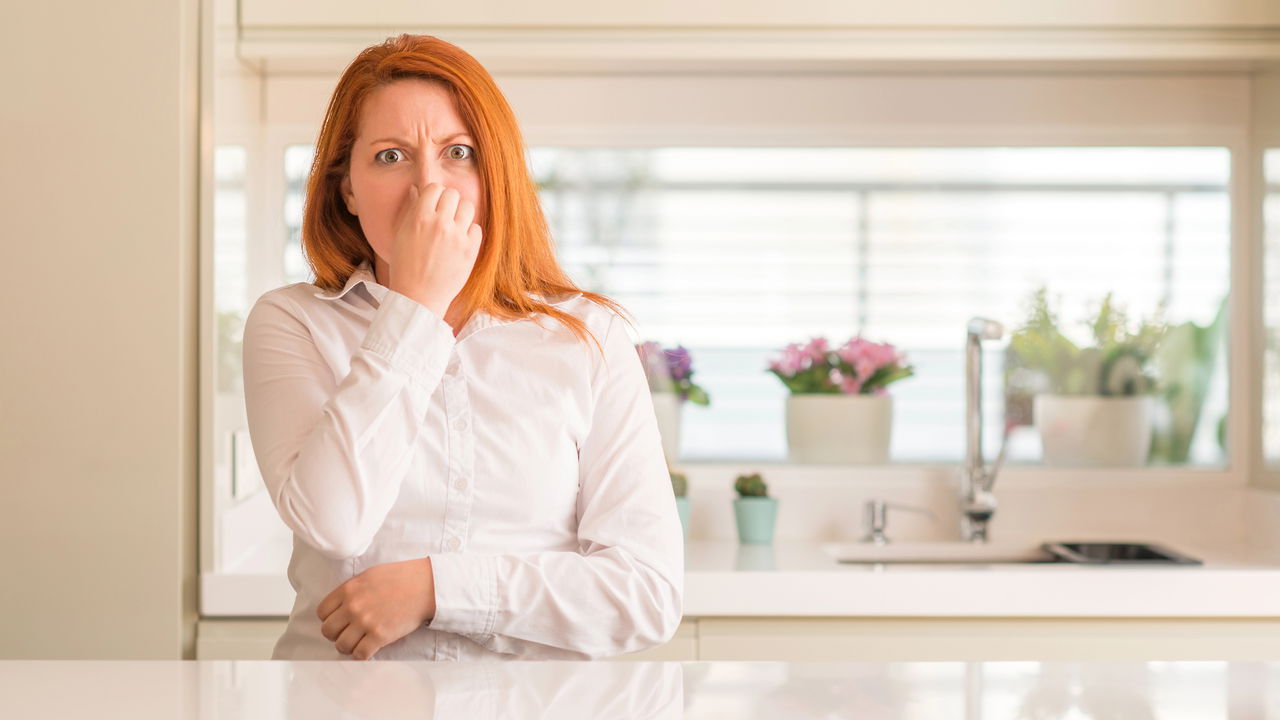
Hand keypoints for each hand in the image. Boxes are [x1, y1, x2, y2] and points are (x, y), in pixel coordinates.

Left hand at [318, 557, 436, 659]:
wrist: (425, 586)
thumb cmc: (400, 577)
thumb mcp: (369, 575)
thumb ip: (351, 590)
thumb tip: (341, 605)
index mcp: (348, 589)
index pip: (322, 612)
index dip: (329, 618)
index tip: (338, 621)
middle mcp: (353, 606)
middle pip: (328, 631)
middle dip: (336, 634)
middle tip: (347, 633)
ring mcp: (366, 622)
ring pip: (341, 645)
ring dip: (348, 646)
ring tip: (358, 642)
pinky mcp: (379, 636)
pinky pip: (359, 654)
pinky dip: (361, 655)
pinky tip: (368, 648)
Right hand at [387, 182, 482, 319]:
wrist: (418, 297)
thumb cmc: (405, 266)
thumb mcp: (400, 235)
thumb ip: (410, 209)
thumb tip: (416, 188)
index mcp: (419, 218)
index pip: (434, 188)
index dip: (434, 194)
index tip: (434, 204)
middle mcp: (440, 224)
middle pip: (453, 194)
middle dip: (449, 201)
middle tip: (445, 214)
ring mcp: (457, 237)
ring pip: (468, 207)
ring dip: (461, 213)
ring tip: (455, 225)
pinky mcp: (470, 250)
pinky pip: (477, 228)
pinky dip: (470, 232)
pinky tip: (460, 240)